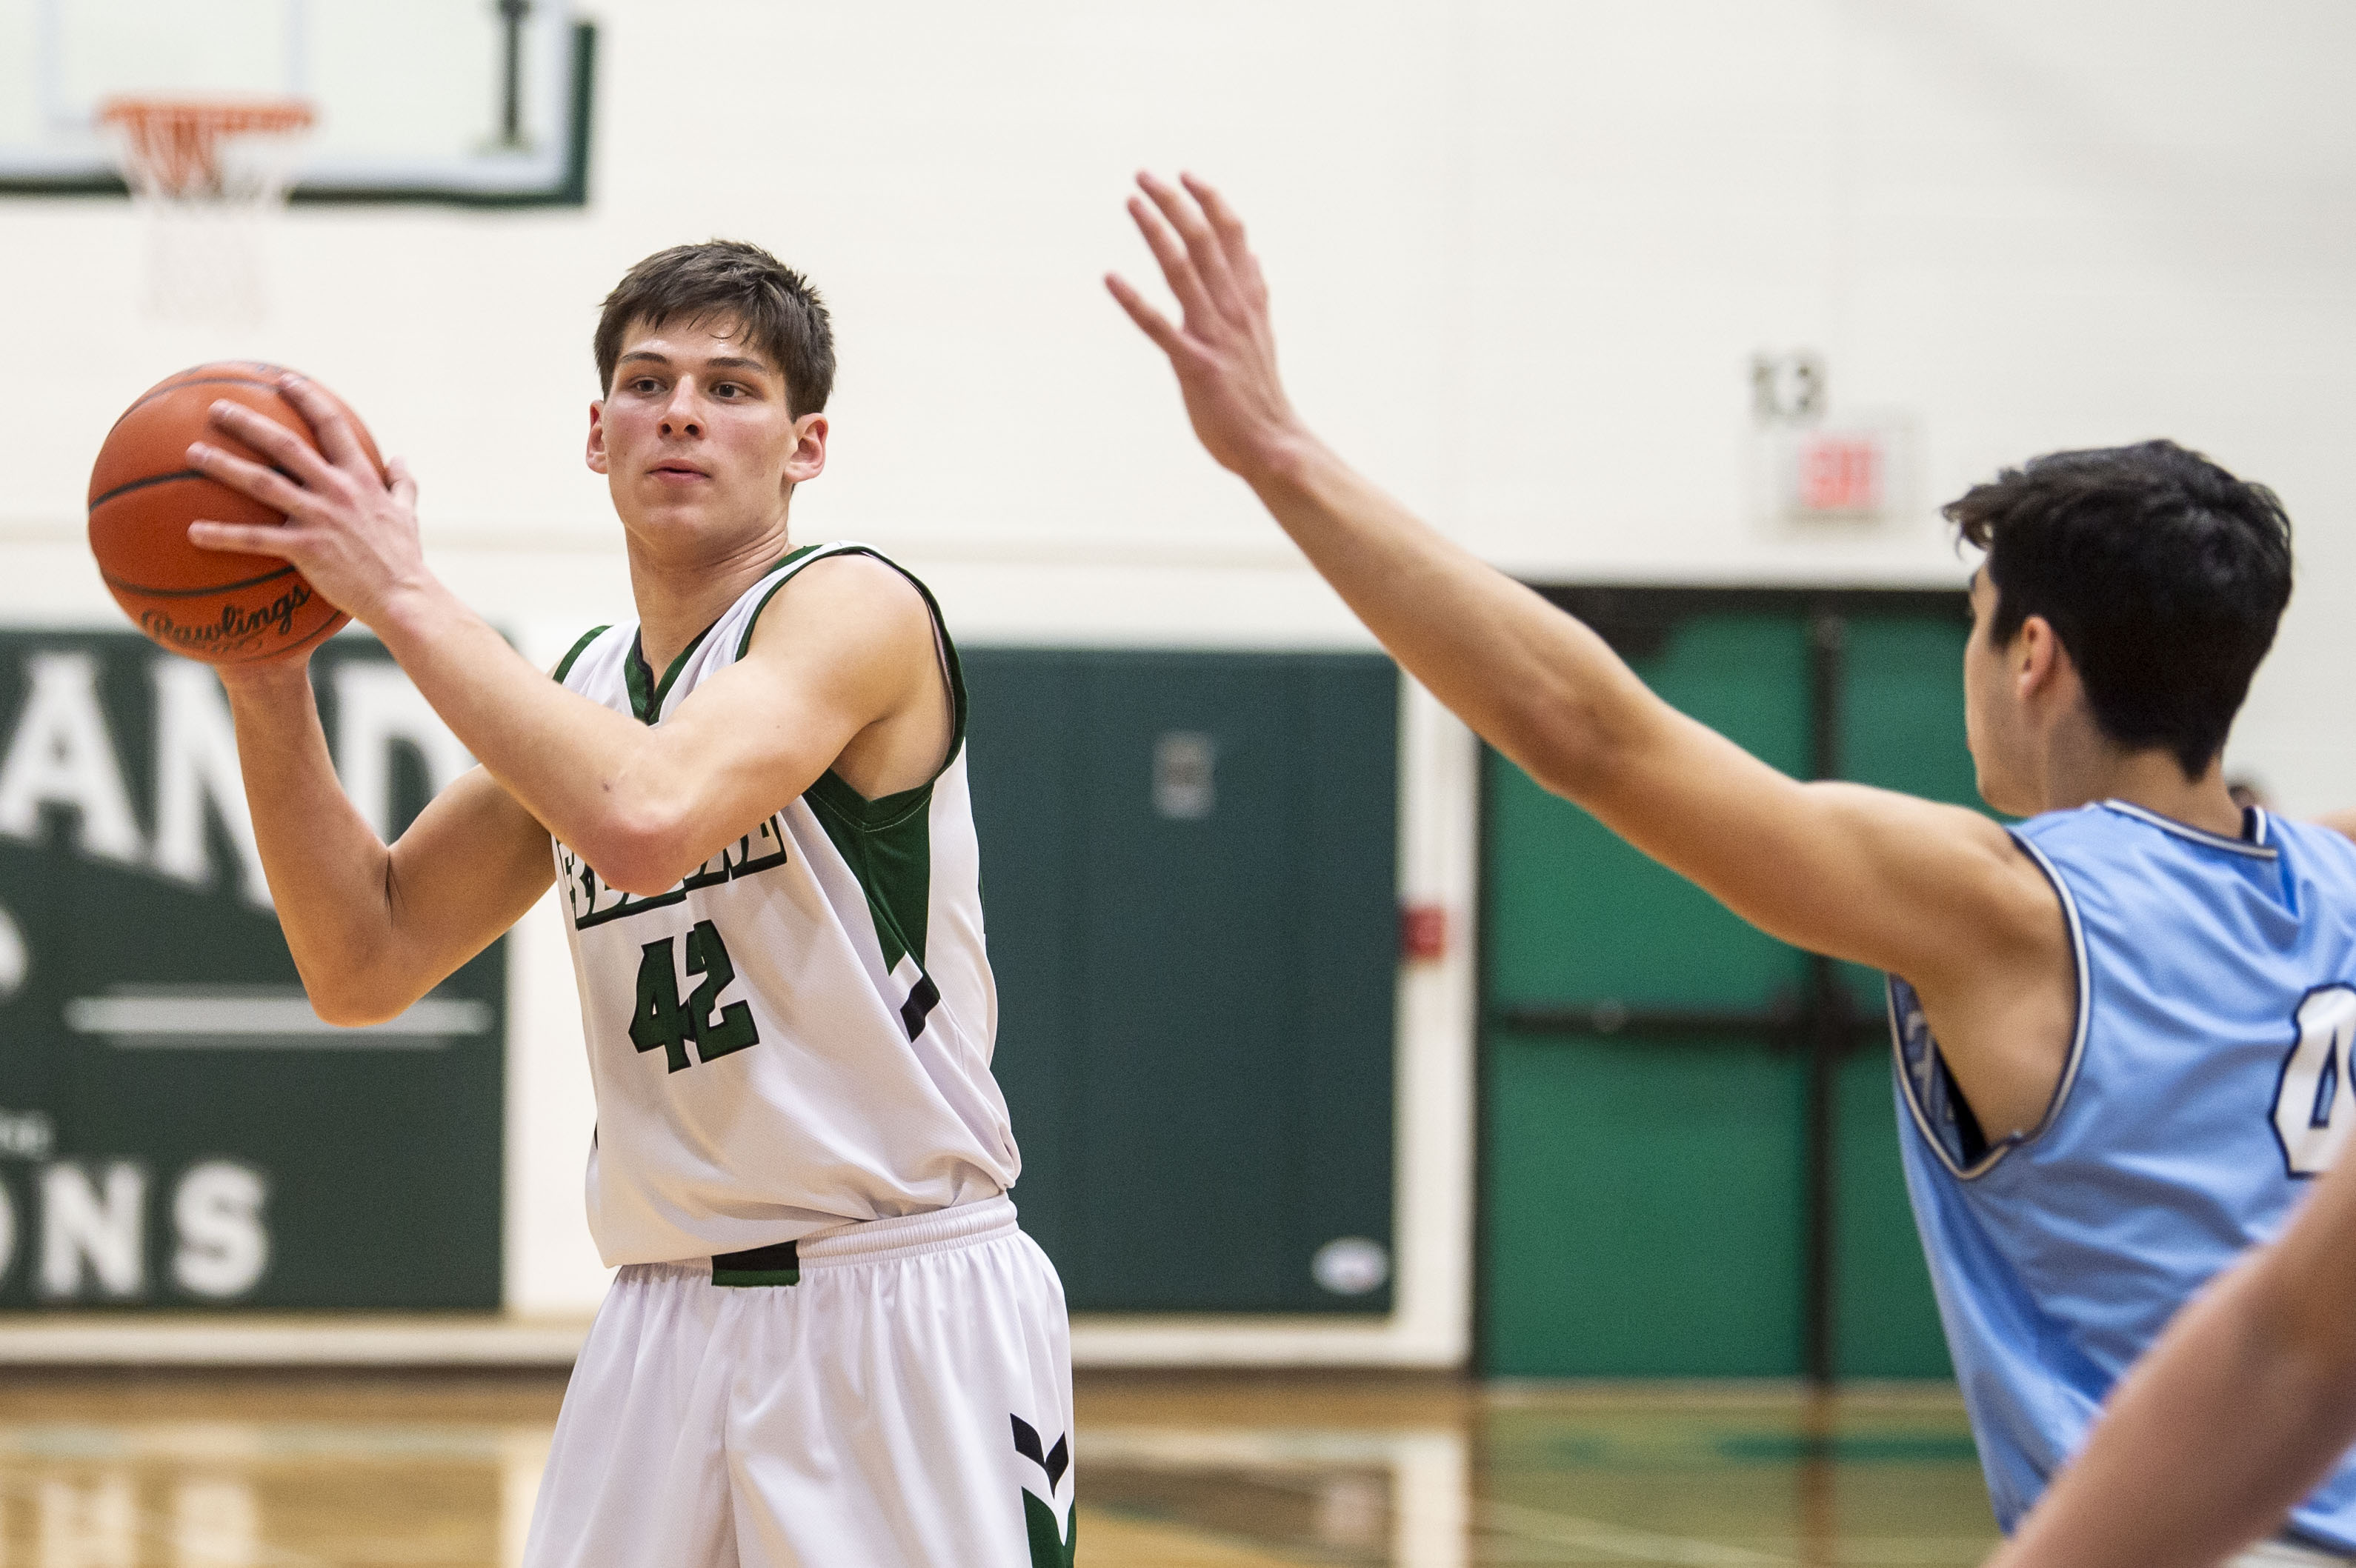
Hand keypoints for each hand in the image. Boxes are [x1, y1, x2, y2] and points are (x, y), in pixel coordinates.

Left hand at [185, 375, 432, 628]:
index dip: (307, 398)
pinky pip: (256, 538)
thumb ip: (403, 483)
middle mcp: (337, 490)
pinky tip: (193, 531)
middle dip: (249, 422)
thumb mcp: (409, 513)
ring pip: (262, 483)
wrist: (404, 598)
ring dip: (224, 465)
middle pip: (285, 445)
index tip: (284, 380)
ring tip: (192, 452)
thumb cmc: (405, 558)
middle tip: (217, 408)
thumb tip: (401, 459)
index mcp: (360, 478)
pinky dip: (223, 535)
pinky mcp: (306, 549)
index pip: (332, 425)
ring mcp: (320, 518)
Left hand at [1107, 171, 1312, 486]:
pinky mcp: (1195, 366)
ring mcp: (1214, 336)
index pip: (1234, 235)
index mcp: (1250, 300)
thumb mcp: (1264, 335)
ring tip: (1132, 202)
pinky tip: (1109, 278)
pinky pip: (1159, 327)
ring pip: (1184, 270)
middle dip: (1175, 202)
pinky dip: (1133, 300)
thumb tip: (1252, 257)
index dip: (1210, 201)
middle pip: (1205, 240)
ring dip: (1156, 232)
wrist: (1275, 446)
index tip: (1186, 174)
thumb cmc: (1262, 395)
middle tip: (1144, 174)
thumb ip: (1256, 294)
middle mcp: (1234, 310)